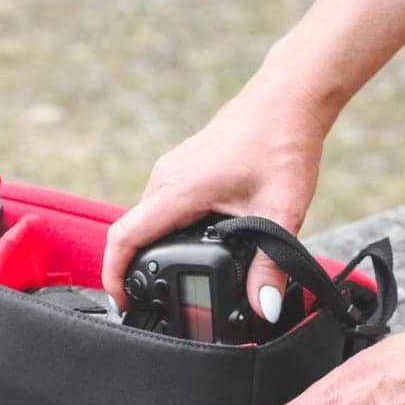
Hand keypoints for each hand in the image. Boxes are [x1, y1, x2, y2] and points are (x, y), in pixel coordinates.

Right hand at [102, 76, 332, 320]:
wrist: (289, 97)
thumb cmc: (283, 141)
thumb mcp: (282, 210)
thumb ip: (270, 264)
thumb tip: (262, 307)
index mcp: (179, 188)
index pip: (125, 237)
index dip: (114, 275)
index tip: (122, 303)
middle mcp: (165, 178)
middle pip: (130, 233)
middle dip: (132, 271)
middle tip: (147, 304)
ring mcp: (171, 171)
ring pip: (145, 220)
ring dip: (148, 251)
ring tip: (166, 282)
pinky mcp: (181, 169)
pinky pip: (158, 207)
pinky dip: (162, 233)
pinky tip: (189, 247)